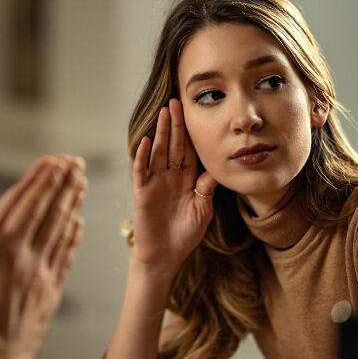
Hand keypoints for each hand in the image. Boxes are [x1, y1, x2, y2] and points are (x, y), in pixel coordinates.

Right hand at [0, 155, 86, 342]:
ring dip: (72, 205)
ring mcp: (43, 277)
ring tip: (82, 184)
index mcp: (4, 254)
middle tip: (77, 162)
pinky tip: (79, 225)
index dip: (42, 182)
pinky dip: (73, 237)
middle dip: (63, 186)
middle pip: (50, 215)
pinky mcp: (50, 293)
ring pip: (62, 232)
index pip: (27, 208)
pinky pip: (65, 257)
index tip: (56, 160)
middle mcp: (29, 260)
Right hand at [132, 99, 217, 277]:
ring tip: (162, 113)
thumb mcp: (203, 211)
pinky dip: (142, 156)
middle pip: (172, 145)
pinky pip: (142, 170)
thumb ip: (206, 190)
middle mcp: (170, 176)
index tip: (193, 112)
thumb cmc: (185, 235)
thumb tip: (215, 171)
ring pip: (157, 152)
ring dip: (159, 133)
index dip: (190, 132)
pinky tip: (145, 141)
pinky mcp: (142, 192)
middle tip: (176, 102)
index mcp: (186, 179)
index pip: (188, 150)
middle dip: (174, 124)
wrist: (165, 256)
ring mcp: (155, 182)